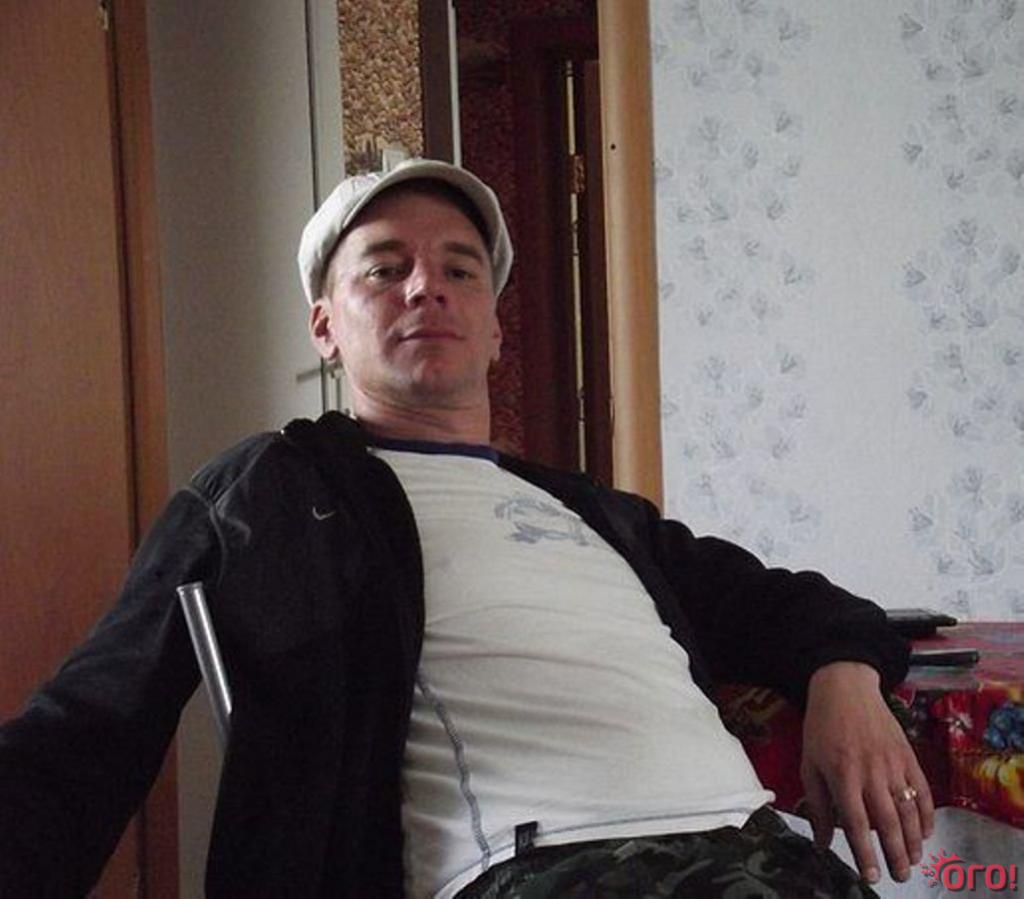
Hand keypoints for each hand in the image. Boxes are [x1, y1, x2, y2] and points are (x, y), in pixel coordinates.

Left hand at [800, 661, 933, 884]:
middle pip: (889, 822)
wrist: (845, 688)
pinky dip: (927, 814)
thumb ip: (817, 804)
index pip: (857, 823)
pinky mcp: (908, 756)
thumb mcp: (809, 763)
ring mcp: (893, 764)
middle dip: (895, 854)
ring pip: (909, 810)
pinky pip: (923, 790)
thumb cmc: (821, 727)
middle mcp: (871, 773)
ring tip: (912, 861)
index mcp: (843, 775)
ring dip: (914, 840)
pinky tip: (925, 832)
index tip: (871, 876)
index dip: (865, 852)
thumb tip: (821, 841)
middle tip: (898, 878)